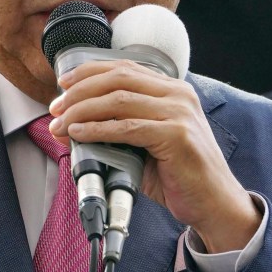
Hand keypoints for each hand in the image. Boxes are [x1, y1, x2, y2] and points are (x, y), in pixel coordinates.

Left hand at [48, 60, 261, 252]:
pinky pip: (127, 128)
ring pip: (118, 100)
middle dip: (79, 90)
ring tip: (61, 123)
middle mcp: (178, 94)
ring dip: (82, 110)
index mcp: (172, 89)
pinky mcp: (177, 136)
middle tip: (56, 107)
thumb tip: (76, 123)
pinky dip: (98, 129)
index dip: (88, 72)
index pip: (124, 67)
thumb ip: (122, 125)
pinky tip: (80, 134)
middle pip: (117, 78)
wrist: (215, 203)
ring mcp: (179, 113)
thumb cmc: (180, 173)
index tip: (63, 83)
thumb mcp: (150, 139)